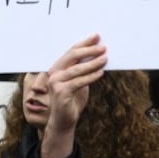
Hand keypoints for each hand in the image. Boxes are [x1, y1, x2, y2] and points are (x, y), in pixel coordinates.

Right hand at [40, 34, 106, 157]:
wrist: (63, 121)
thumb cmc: (72, 101)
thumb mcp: (79, 82)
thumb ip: (84, 70)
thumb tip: (99, 56)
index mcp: (57, 67)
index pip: (71, 51)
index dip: (84, 43)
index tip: (96, 36)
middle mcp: (54, 72)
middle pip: (72, 56)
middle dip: (89, 50)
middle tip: (103, 47)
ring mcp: (55, 82)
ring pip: (77, 68)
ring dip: (93, 62)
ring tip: (105, 58)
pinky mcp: (61, 92)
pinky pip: (79, 81)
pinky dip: (91, 76)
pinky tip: (100, 72)